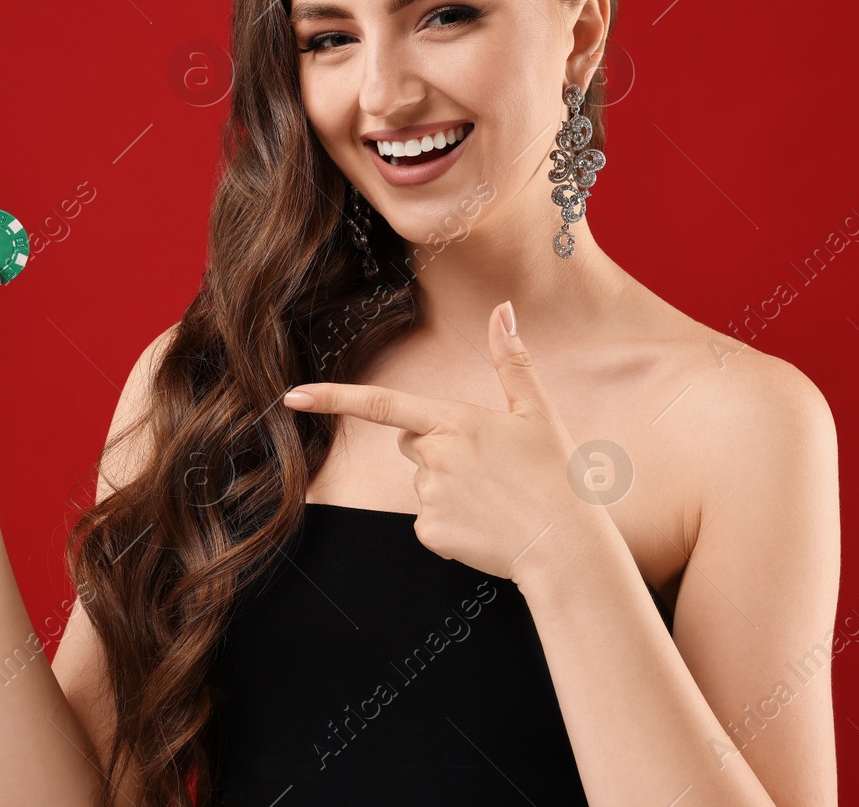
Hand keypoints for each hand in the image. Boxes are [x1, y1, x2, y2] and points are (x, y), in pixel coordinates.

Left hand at [283, 301, 605, 584]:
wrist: (566, 548)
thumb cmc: (556, 477)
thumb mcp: (538, 412)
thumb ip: (511, 359)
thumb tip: (502, 309)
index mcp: (455, 422)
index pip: (382, 404)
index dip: (333, 398)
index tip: (292, 397)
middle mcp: (434, 458)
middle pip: (412, 442)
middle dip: (438, 448)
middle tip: (489, 465)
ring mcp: (429, 498)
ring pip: (423, 483)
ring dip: (450, 487)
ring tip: (495, 498)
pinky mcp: (429, 533)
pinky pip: (428, 520)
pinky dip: (452, 523)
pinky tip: (485, 525)